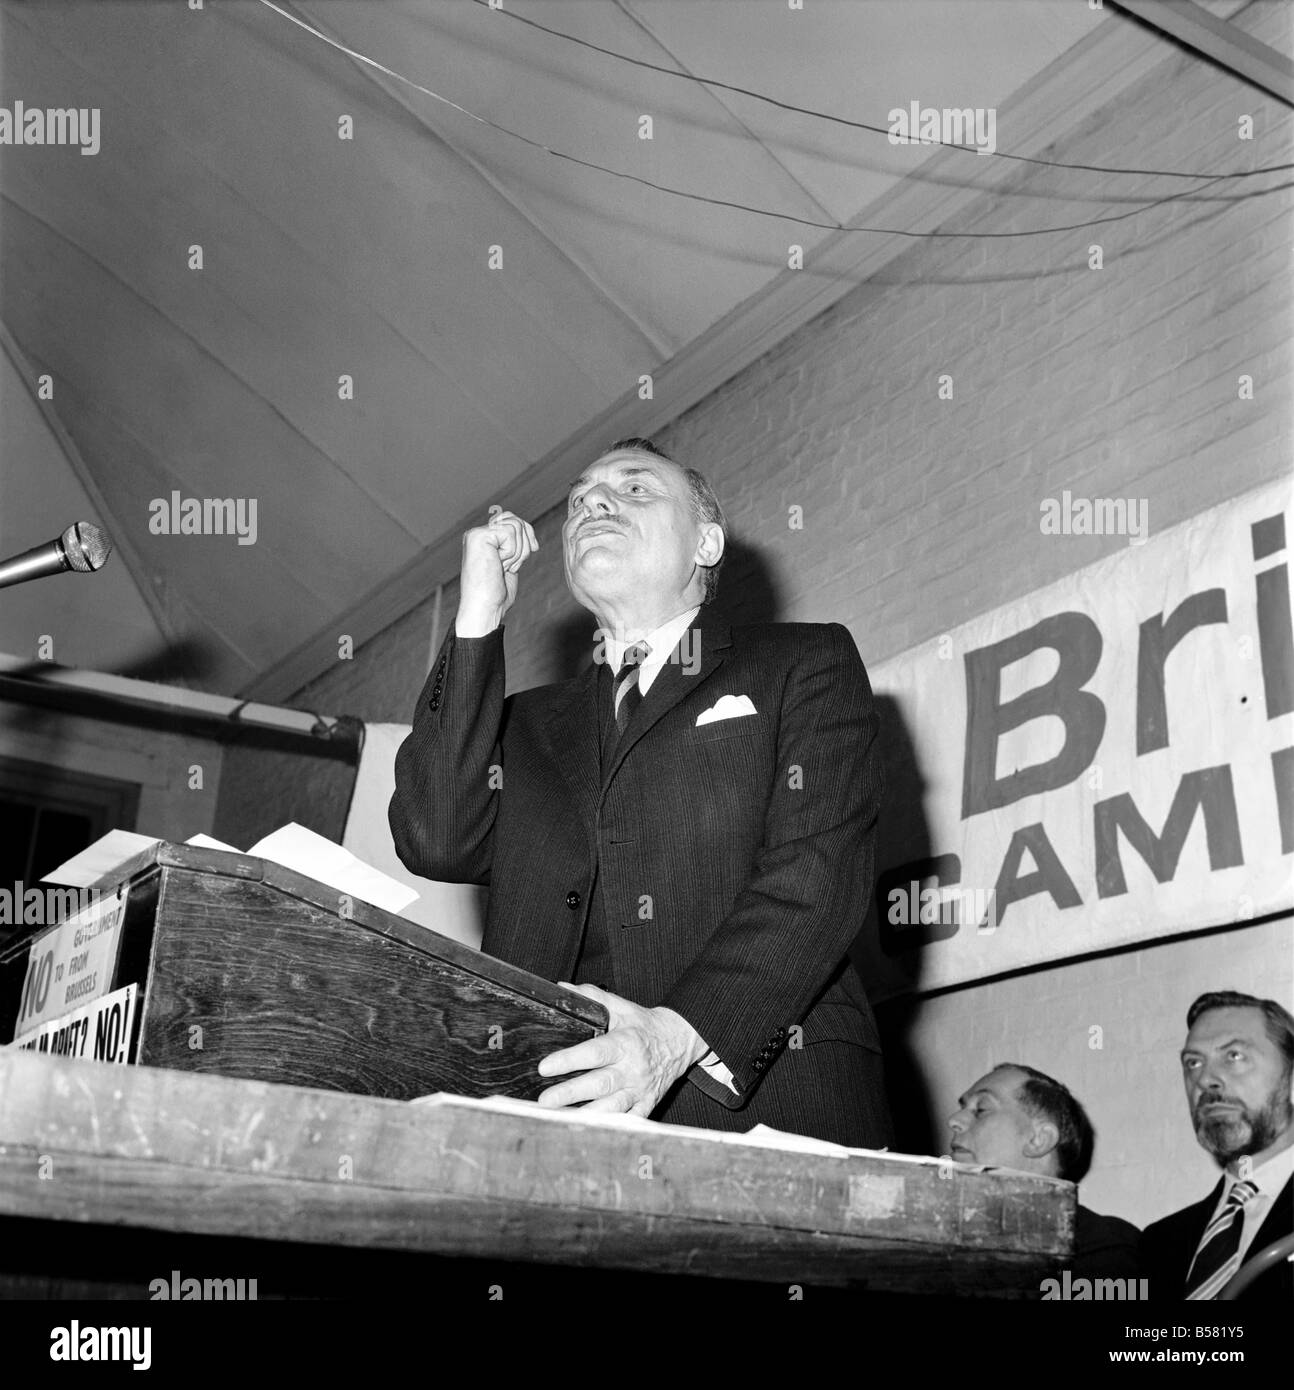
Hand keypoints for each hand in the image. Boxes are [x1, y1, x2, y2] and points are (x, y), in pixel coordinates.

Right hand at [455, 508, 537, 635]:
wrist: (484, 609)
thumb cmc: (496, 595)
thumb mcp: (510, 564)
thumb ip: (514, 546)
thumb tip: (527, 530)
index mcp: (483, 539)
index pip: (511, 520)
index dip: (527, 533)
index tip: (534, 549)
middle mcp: (477, 534)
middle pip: (515, 519)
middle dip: (524, 543)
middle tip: (511, 566)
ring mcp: (476, 534)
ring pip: (515, 525)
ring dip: (517, 552)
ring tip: (504, 567)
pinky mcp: (479, 537)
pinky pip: (510, 532)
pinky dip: (512, 552)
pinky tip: (500, 565)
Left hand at [536, 984, 709, 1116]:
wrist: (678, 1041)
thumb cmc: (644, 1025)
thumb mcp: (621, 1007)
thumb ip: (592, 998)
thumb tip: (562, 990)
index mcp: (625, 1043)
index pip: (594, 1052)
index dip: (569, 1060)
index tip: (545, 1067)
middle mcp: (632, 1069)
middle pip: (599, 1084)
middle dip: (570, 1093)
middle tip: (544, 1100)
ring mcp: (639, 1090)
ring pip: (612, 1107)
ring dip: (586, 1114)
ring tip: (560, 1120)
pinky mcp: (646, 1104)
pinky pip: (629, 1121)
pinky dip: (612, 1128)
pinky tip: (591, 1131)